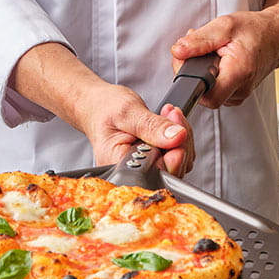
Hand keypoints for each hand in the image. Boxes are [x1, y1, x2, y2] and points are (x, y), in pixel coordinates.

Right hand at [73, 84, 189, 175]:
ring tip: (168, 115)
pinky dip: (178, 137)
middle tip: (173, 115)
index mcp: (120, 165)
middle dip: (180, 141)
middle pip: (172, 170)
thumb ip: (151, 126)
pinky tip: (167, 122)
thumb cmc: (103, 108)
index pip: (157, 172)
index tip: (179, 134)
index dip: (175, 156)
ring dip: (181, 137)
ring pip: (178, 163)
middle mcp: (133, 172)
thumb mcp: (126, 112)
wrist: (97, 106)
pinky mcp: (153, 161)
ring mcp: (145, 168)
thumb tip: (177, 137)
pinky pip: (175, 155)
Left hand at [170, 9, 278, 107]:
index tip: (186, 62)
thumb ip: (199, 40)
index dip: (189, 81)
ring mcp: (240, 94)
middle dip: (192, 72)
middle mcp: (242, 88)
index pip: (206, 97)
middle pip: (204, 94)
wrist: (277, 35)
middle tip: (196, 51)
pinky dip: (210, 75)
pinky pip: (216, 90)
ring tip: (209, 53)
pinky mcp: (238, 93)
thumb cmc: (255, 29)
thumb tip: (178, 52)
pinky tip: (214, 60)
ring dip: (200, 72)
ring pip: (208, 92)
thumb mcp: (224, 26)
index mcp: (239, 72)